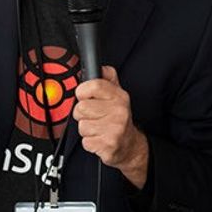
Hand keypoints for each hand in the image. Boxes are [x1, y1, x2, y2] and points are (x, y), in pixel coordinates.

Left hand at [72, 66, 148, 186]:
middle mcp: (119, 111)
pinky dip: (89, 142)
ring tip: (98, 128)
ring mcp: (114, 129)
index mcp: (119, 96)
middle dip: (83, 114)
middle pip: (81, 107)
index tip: (85, 96)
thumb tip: (100, 67)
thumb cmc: (118, 119)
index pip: (93, 86)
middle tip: (94, 116)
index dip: (83, 91)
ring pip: (81, 126)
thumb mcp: (117, 95)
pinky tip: (99, 139)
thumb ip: (108, 79)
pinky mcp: (108, 145)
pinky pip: (85, 141)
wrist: (129, 145)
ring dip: (86, 129)